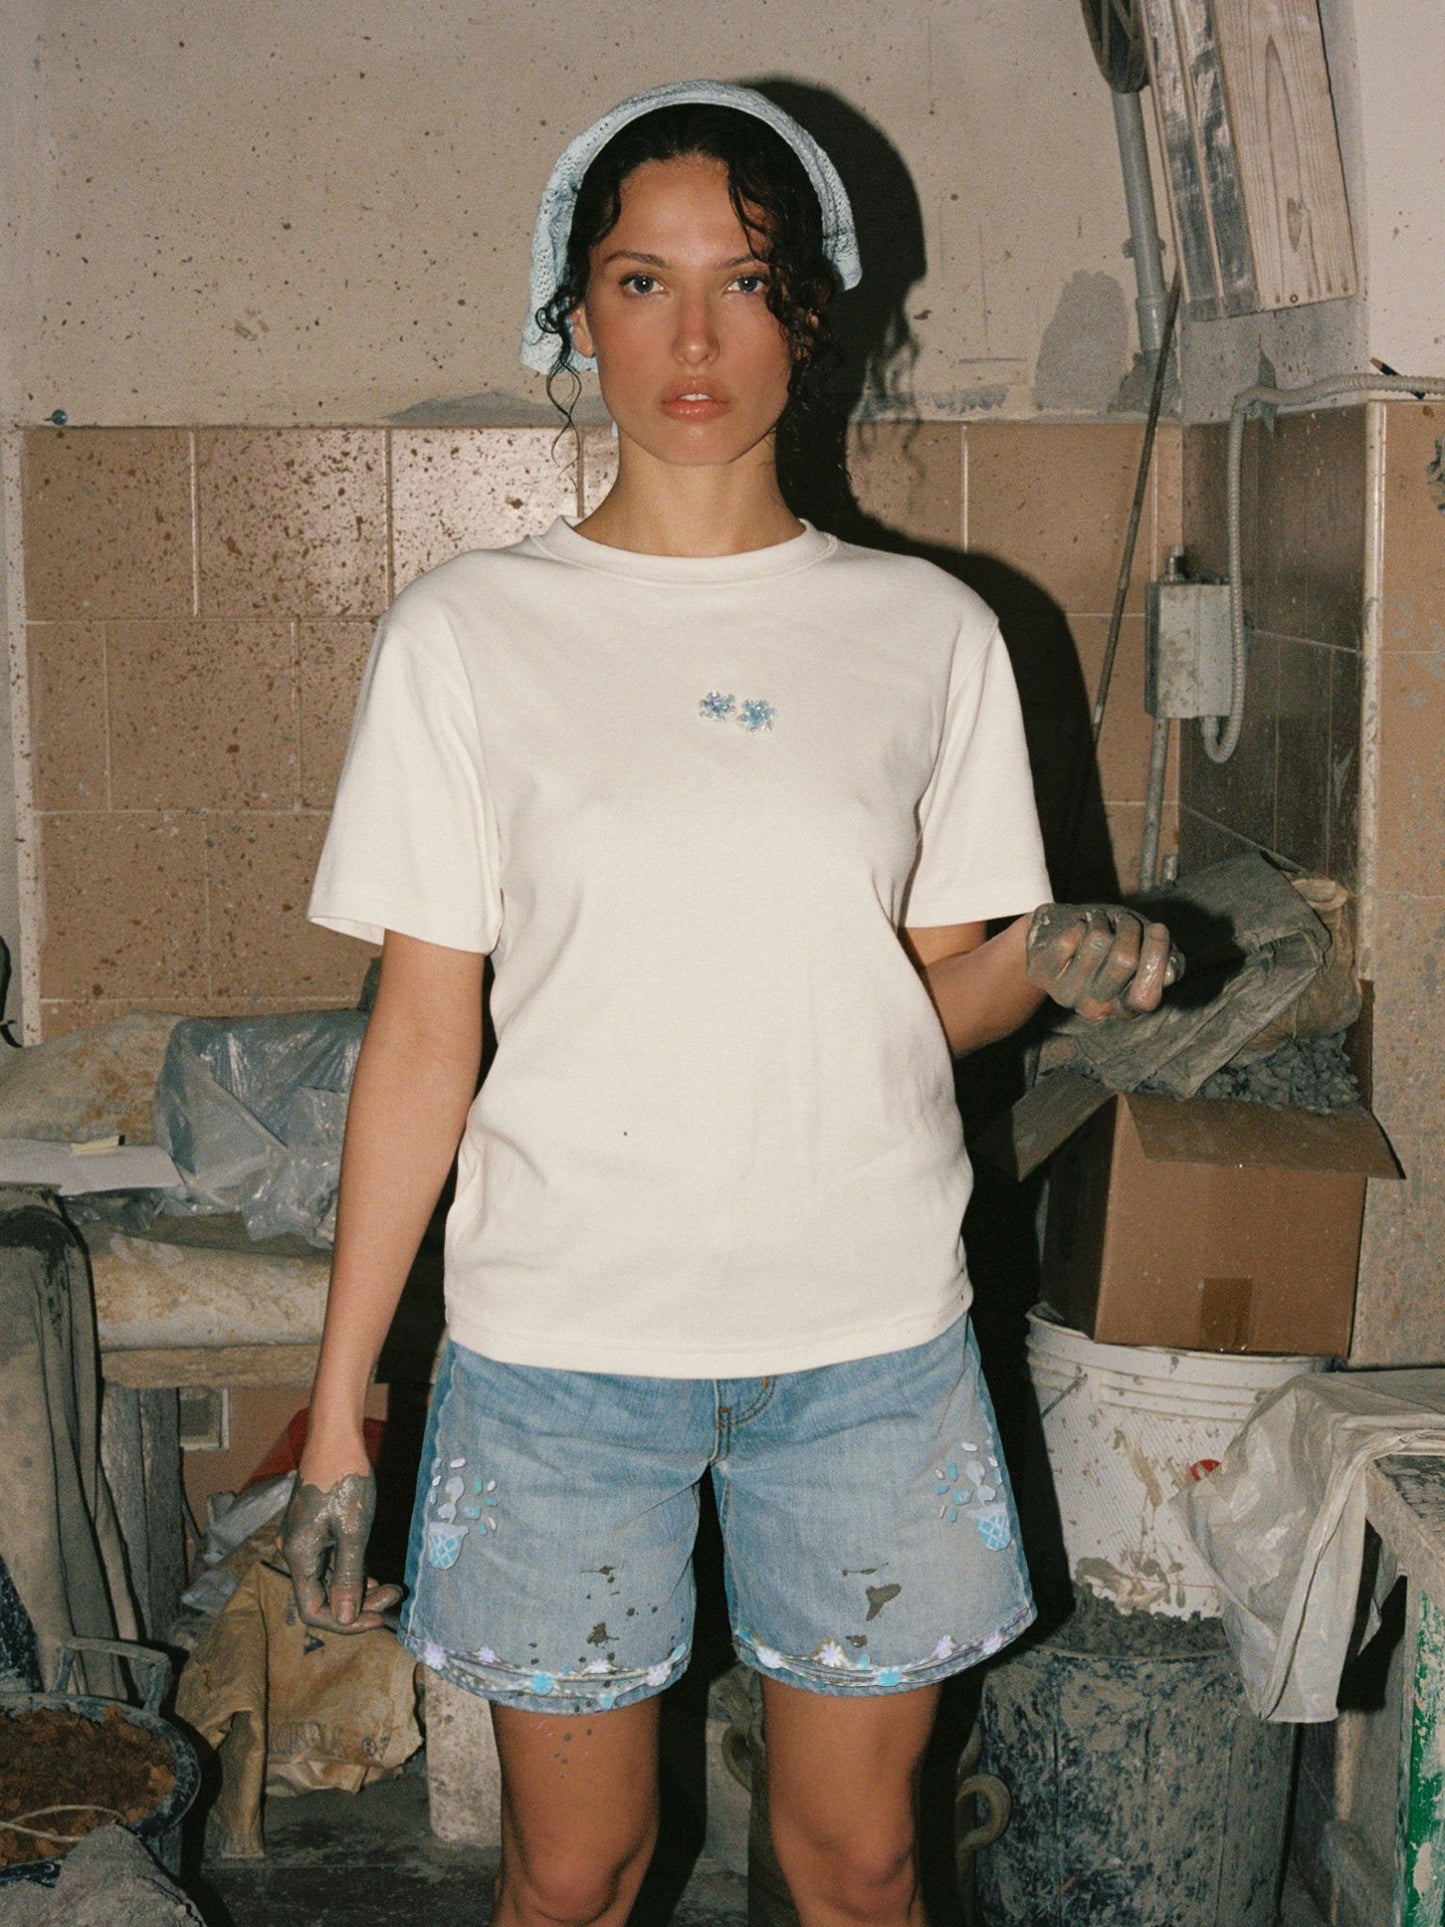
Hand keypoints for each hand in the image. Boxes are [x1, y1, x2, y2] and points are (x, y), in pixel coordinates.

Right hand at [278, 1465, 402, 1634]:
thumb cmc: (344, 1480)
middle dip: (358, 1603)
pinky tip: (374, 1574)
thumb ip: (348, 1577)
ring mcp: (303, 1541)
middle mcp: (295, 1553)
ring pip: (328, 1580)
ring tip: (390, 1586)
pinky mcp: (314, 1530)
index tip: (378, 1618)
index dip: (345, 1622)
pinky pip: (329, 1563)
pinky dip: (351, 1571)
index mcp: (299, 1557)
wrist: (335, 1438)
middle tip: (393, 1595)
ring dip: (358, 1588)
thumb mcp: (352, 1532)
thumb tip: (345, 1617)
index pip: (314, 1611)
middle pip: (322, 1597)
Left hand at [1025, 902, 1181, 1021]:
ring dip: (1103, 919)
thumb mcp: (1144, 948)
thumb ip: (1164, 961)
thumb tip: (1172, 970)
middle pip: (1126, 960)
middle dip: (1131, 927)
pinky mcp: (1044, 973)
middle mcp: (1095, 1008)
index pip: (1147, 997)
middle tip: (1123, 919)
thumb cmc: (1112, 940)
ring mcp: (1067, 994)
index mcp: (1124, 1008)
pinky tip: (1077, 927)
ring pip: (1099, 941)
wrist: (1061, 932)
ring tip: (1098, 921)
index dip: (1157, 956)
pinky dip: (1078, 922)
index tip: (1158, 927)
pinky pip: (1070, 938)